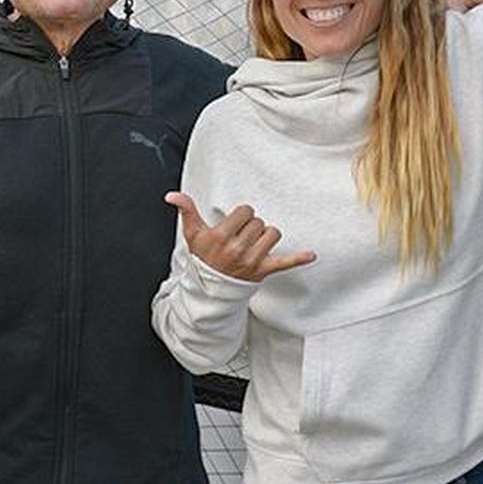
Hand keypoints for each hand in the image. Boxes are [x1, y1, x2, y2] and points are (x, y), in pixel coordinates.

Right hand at [165, 192, 315, 281]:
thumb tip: (172, 195)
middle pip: (258, 222)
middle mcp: (237, 249)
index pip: (245, 211)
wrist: (210, 288)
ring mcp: (252, 261)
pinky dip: (298, 259)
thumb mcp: (192, 234)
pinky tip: (311, 255)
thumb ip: (186, 210)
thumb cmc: (204, 257)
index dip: (242, 215)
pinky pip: (285, 263)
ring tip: (253, 244)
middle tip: (240, 237)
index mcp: (221, 237)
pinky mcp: (264, 270)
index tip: (235, 224)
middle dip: (251, 226)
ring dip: (265, 236)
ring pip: (272, 234)